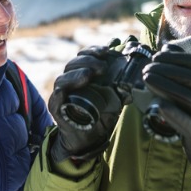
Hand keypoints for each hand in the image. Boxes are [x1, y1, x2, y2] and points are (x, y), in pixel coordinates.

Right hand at [48, 45, 123, 163]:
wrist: (86, 139)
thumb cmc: (99, 117)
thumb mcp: (113, 100)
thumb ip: (120, 87)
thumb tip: (134, 74)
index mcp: (81, 75)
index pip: (83, 57)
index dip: (93, 51)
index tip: (106, 52)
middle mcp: (69, 82)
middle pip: (73, 65)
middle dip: (88, 61)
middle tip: (102, 67)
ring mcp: (61, 95)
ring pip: (63, 79)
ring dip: (75, 75)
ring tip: (87, 75)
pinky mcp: (56, 109)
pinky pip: (56, 99)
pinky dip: (60, 93)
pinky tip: (65, 91)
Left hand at [143, 45, 190, 189]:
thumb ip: (184, 70)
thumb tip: (166, 48)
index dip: (177, 57)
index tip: (156, 56)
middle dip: (167, 70)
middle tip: (147, 69)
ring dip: (166, 86)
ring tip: (147, 80)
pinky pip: (188, 122)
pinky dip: (172, 113)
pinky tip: (157, 104)